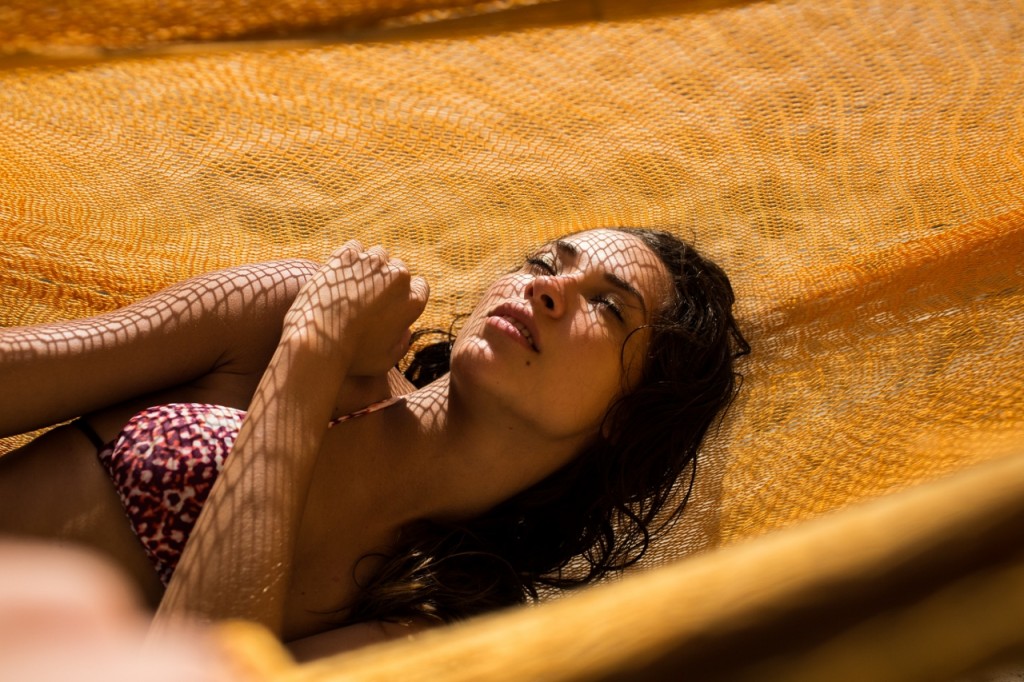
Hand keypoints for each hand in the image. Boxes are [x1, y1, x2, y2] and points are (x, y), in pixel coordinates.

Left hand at [284, 241, 429, 376]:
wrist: (316, 342)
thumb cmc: (351, 358)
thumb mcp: (386, 361)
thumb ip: (402, 344)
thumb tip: (406, 330)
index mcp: (413, 301)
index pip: (420, 287)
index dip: (404, 295)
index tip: (389, 303)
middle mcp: (398, 277)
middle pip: (399, 269)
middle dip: (386, 280)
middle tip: (366, 295)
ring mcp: (372, 262)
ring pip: (377, 255)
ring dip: (368, 267)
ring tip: (351, 284)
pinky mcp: (346, 255)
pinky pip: (354, 247)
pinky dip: (348, 257)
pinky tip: (338, 274)